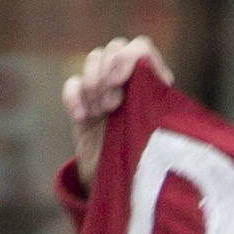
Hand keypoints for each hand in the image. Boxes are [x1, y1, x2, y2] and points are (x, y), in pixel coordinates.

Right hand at [62, 37, 174, 172]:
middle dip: (107, 73)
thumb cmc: (147, 162)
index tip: (120, 80)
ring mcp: (105, 87)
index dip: (128, 57)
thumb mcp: (159, 137)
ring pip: (93, 59)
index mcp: (153, 81)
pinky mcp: (84, 102)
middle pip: (114, 48)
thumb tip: (161, 85)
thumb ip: (159, 110)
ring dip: (93, 85)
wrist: (121, 186)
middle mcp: (130, 79)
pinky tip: (81, 118)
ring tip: (100, 114)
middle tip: (111, 106)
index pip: (141, 48)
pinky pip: (72, 84)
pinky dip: (73, 97)